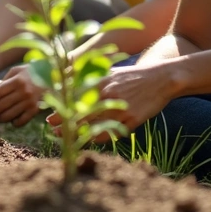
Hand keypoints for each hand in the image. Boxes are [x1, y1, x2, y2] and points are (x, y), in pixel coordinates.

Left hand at [0, 64, 45, 126]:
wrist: (53, 76)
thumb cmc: (31, 73)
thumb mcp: (16, 71)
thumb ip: (2, 81)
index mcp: (17, 80)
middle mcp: (23, 92)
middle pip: (2, 105)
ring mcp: (30, 102)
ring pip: (10, 115)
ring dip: (0, 118)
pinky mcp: (36, 110)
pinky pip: (21, 121)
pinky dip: (14, 123)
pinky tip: (12, 120)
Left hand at [47, 62, 178, 140]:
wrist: (161, 78)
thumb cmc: (132, 75)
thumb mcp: (110, 72)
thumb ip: (91, 78)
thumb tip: (67, 81)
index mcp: (101, 81)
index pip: (74, 98)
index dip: (60, 110)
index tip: (49, 118)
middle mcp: (108, 94)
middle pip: (80, 114)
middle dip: (64, 124)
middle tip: (53, 131)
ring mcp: (120, 107)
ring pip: (94, 125)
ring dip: (78, 134)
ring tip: (67, 138)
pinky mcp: (131, 118)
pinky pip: (111, 131)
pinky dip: (99, 137)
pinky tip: (90, 140)